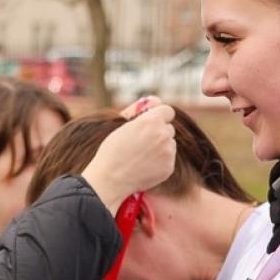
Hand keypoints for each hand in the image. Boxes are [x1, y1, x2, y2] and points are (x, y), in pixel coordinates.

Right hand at [80, 96, 177, 211]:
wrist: (110, 179)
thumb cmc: (111, 152)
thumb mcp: (122, 127)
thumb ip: (139, 112)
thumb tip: (154, 101)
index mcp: (151, 121)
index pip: (168, 111)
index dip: (160, 117)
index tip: (154, 123)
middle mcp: (163, 134)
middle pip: (169, 129)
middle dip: (159, 134)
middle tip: (143, 143)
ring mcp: (168, 151)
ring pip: (169, 144)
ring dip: (161, 148)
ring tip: (142, 157)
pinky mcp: (169, 167)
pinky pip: (168, 160)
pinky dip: (160, 162)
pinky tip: (145, 166)